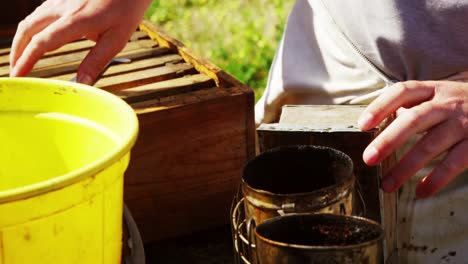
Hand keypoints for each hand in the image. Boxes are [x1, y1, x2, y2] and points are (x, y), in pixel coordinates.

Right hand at [9, 0, 151, 84]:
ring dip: (23, 39)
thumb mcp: (117, 38)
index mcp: (75, 20)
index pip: (42, 42)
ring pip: (32, 19)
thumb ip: (97, 61)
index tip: (19, 75)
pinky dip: (33, 28)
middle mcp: (62, 7)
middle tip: (15, 70)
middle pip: (28, 29)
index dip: (27, 60)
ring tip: (23, 57)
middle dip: (18, 51)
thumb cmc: (127, 8)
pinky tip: (37, 38)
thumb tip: (83, 83)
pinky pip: (41, 12)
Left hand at [358, 81, 467, 197]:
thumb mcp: (439, 95)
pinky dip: (436, 179)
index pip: (402, 91)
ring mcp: (464, 123)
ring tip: (387, 185)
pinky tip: (420, 192)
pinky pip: (455, 163)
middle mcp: (448, 103)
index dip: (380, 106)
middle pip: (413, 120)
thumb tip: (378, 122)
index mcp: (433, 89)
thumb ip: (412, 105)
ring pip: (431, 145)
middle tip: (368, 159)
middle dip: (388, 141)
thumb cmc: (461, 103)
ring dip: (405, 167)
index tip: (362, 125)